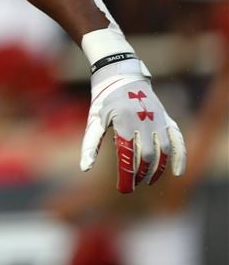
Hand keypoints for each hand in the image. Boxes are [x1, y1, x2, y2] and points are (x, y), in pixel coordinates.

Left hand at [81, 61, 186, 192]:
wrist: (121, 75)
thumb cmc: (104, 100)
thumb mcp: (94, 120)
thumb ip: (90, 144)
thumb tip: (84, 168)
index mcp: (123, 122)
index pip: (127, 156)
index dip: (126, 176)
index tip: (123, 189)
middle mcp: (144, 121)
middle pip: (146, 156)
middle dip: (140, 173)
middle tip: (132, 184)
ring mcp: (158, 120)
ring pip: (163, 151)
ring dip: (157, 169)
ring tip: (147, 180)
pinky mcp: (167, 119)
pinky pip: (178, 140)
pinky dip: (179, 157)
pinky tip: (176, 172)